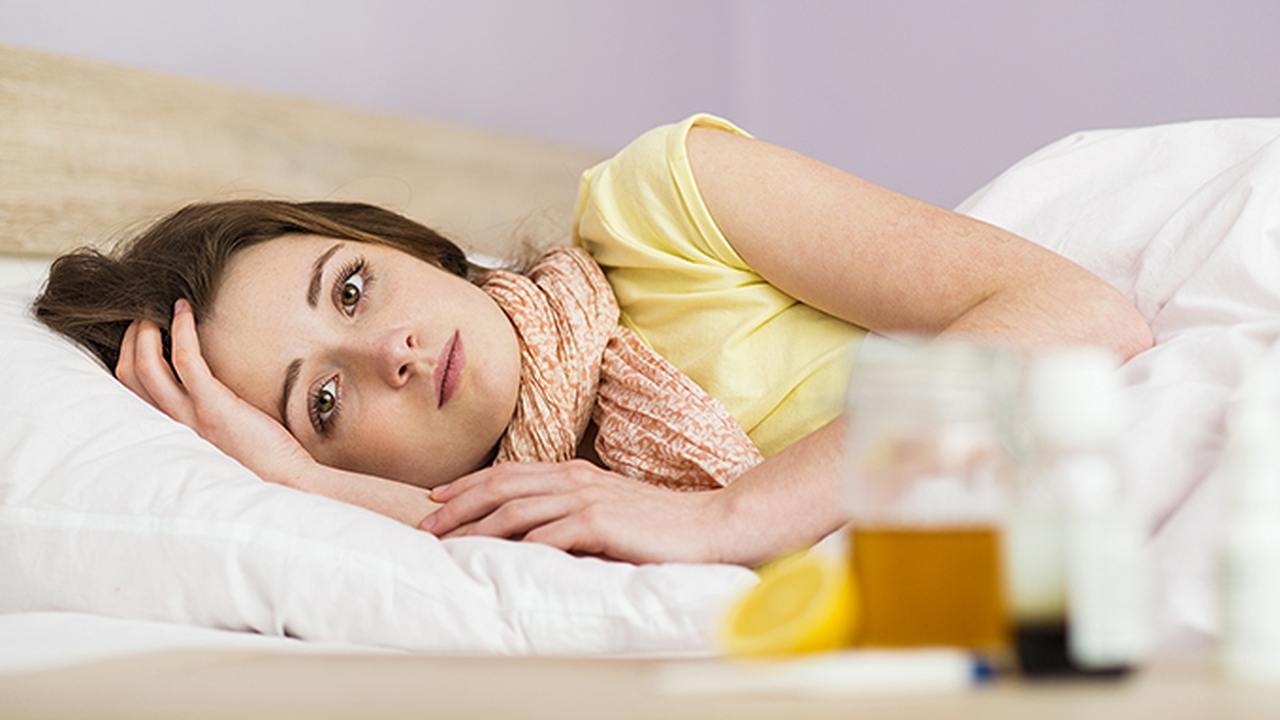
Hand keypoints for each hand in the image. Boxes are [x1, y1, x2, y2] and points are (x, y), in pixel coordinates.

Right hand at [115, 299, 314, 486]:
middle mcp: (169, 427)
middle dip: (129, 341)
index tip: (136, 340)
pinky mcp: (213, 406)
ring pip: (146, 366)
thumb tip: (200, 392)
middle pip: (128, 376)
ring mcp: (189, 417)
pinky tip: (185, 310)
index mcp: (168, 436)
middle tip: (142, 318)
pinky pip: (186, 359)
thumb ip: (199, 422)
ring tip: (155, 312)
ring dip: (144, 332)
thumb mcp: (216, 443)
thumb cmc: (257, 462)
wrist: (285, 482)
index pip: (126, 396)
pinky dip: (181, 329)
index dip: (126, 361)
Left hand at [420, 460, 730, 563]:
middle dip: (459, 505)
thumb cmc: (659, 526)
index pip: (509, 473)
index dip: (469, 484)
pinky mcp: (600, 523)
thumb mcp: (608, 512)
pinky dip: (517, 545)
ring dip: (476, 527)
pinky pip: (548, 533)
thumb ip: (571, 515)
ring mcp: (587, 498)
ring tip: (448, 545)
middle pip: (502, 486)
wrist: (710, 527)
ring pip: (516, 508)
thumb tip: (530, 533)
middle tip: (426, 525)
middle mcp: (576, 479)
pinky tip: (496, 558)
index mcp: (575, 473)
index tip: (437, 499)